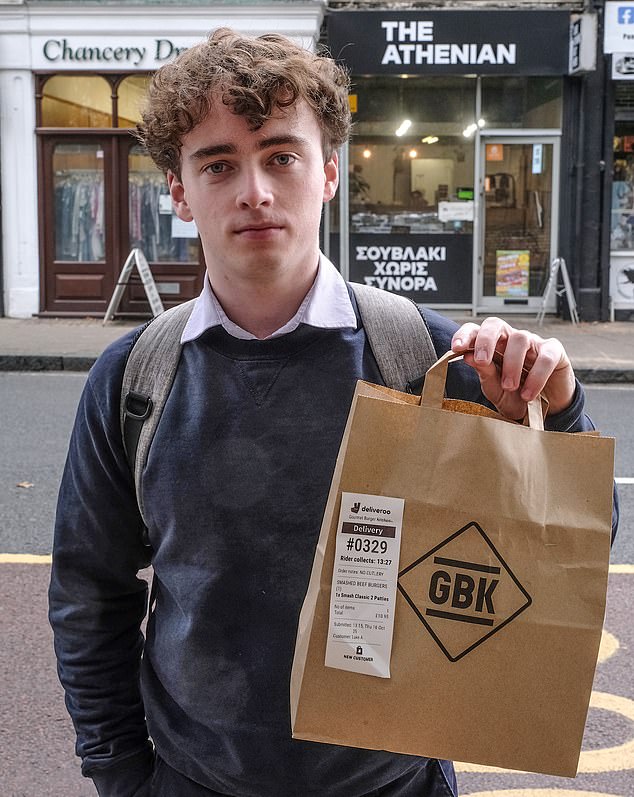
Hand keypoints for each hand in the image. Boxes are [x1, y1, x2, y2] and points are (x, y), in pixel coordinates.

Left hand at [451, 317, 575, 419]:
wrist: (545, 409)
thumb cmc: (515, 396)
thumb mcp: (495, 388)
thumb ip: (484, 372)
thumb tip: (467, 356)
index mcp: (491, 346)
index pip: (475, 330)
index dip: (465, 334)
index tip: (456, 347)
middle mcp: (510, 340)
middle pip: (496, 324)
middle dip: (485, 340)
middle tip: (482, 361)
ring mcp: (533, 343)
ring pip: (520, 338)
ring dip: (512, 364)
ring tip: (509, 387)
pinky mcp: (554, 352)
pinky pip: (545, 356)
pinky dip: (536, 376)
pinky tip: (529, 394)